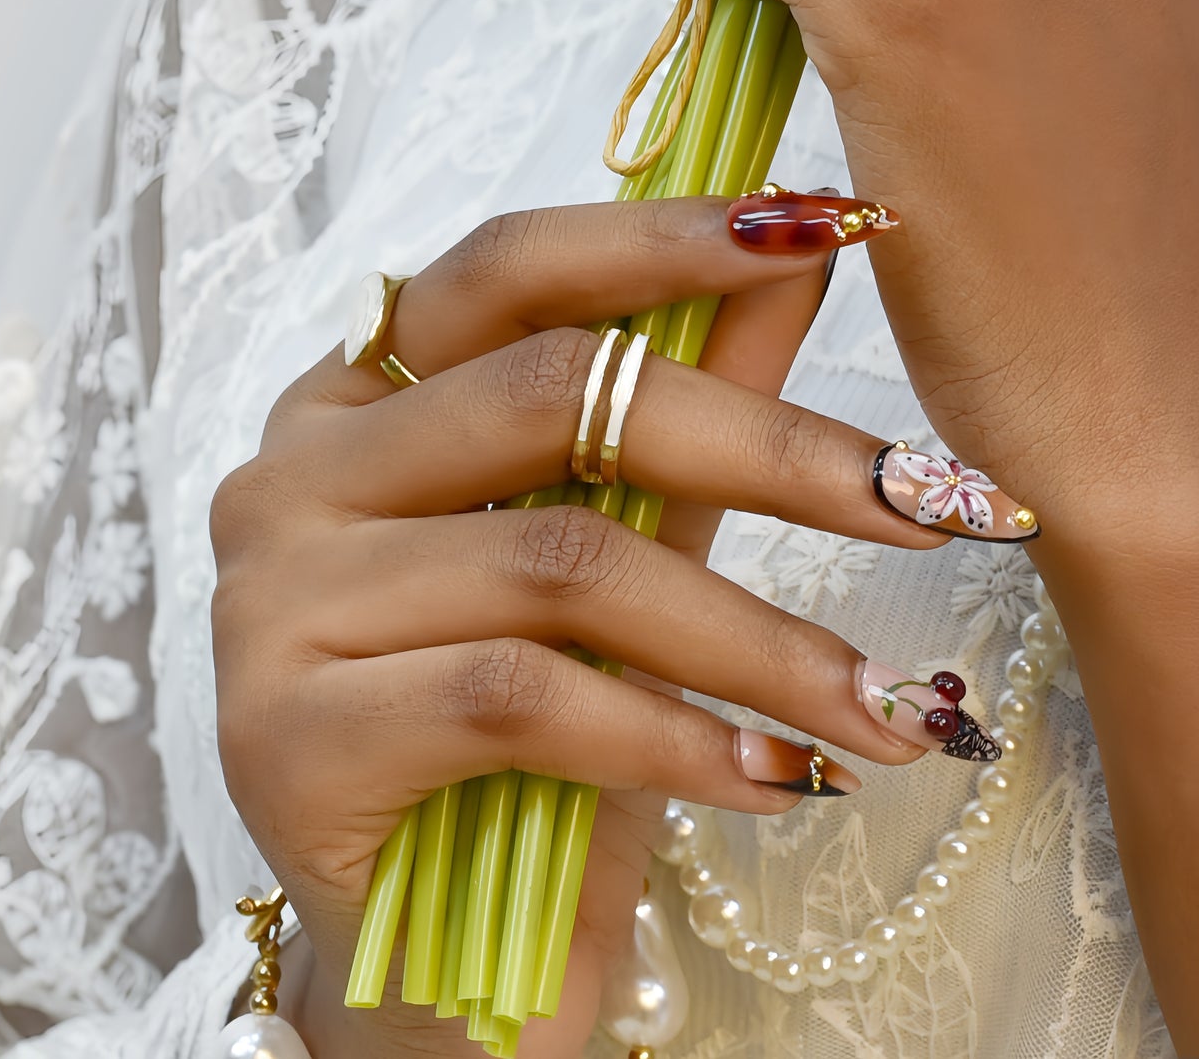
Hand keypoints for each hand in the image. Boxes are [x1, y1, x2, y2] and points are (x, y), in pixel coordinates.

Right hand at [210, 194, 1026, 1053]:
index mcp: (359, 394)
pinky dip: (674, 737)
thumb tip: (808, 240)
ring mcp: (268, 600)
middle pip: (554, 394)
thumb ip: (697, 387)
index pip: (513, 265)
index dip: (672, 236)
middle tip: (930, 504)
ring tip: (886, 709)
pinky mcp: (281, 735)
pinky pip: (519, 695)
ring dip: (759, 639)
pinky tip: (774, 779)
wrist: (444, 975)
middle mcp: (293, 471)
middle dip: (771, 448)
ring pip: (562, 559)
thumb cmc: (539, 733)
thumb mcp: (637, 535)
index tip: (836, 224)